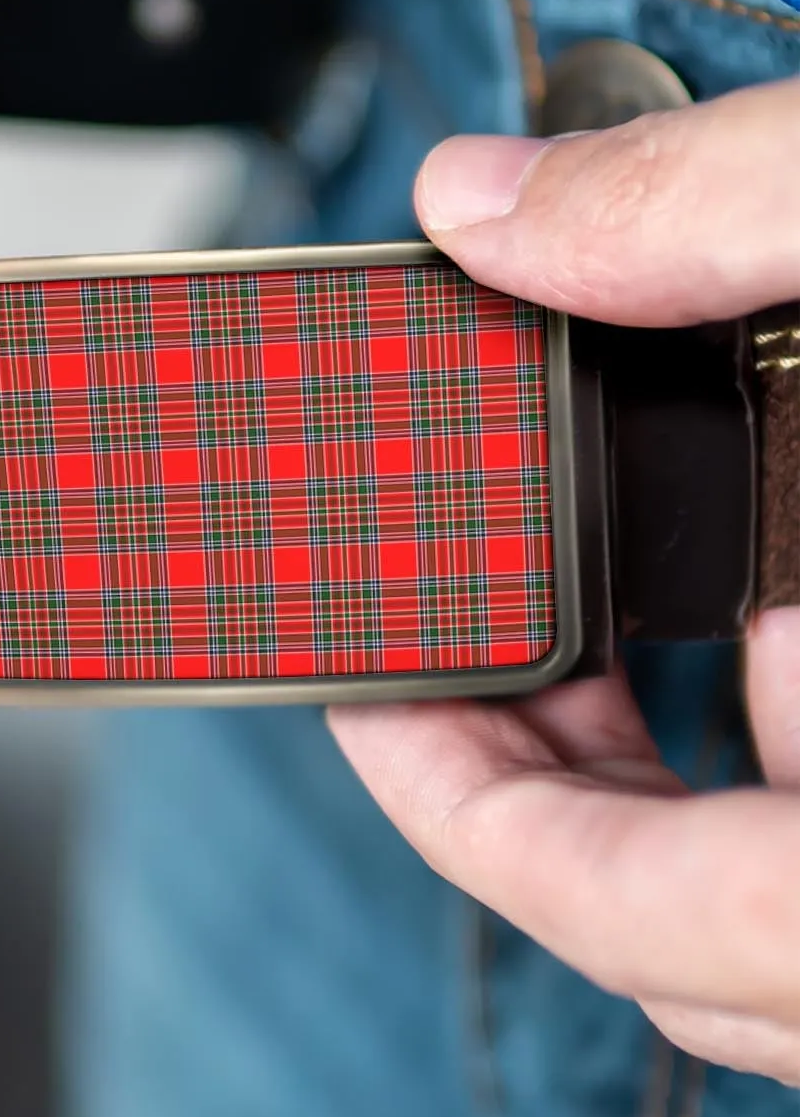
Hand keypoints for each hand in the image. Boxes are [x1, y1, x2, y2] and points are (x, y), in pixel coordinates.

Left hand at [330, 77, 799, 1084]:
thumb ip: (723, 211)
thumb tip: (489, 199)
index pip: (662, 915)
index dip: (477, 818)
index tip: (357, 700)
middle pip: (689, 917)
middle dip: (542, 769)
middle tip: (429, 640)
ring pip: (768, 886)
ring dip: (648, 755)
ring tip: (552, 616)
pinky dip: (758, 731)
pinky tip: (734, 611)